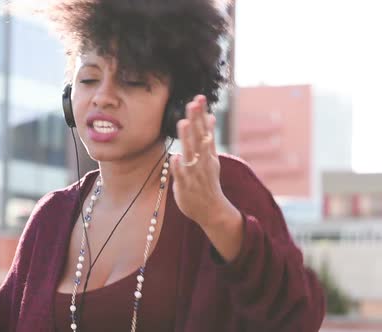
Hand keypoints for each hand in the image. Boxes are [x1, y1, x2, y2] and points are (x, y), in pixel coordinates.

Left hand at [169, 95, 236, 228]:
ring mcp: (194, 173)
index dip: (201, 114)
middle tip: (192, 103)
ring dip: (188, 139)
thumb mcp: (211, 159)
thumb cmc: (207, 182)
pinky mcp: (185, 186)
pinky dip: (179, 167)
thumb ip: (209, 139)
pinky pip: (181, 175)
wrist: (211, 211)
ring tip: (184, 123)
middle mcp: (202, 161)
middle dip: (196, 120)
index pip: (204, 130)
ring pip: (191, 154)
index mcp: (208, 154)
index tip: (199, 98)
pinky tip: (175, 157)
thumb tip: (210, 117)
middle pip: (199, 138)